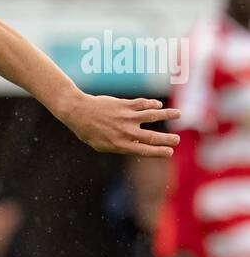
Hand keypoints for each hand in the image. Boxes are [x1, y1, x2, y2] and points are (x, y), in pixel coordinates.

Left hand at [59, 95, 179, 156]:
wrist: (78, 112)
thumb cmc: (89, 131)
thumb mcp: (102, 145)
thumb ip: (121, 146)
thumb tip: (139, 147)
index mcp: (120, 145)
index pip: (144, 150)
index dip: (158, 152)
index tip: (169, 152)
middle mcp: (125, 132)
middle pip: (151, 136)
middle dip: (167, 139)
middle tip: (178, 140)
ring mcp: (126, 117)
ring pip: (152, 115)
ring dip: (167, 114)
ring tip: (179, 114)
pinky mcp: (125, 105)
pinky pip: (143, 103)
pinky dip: (152, 104)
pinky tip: (158, 105)